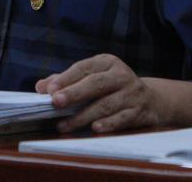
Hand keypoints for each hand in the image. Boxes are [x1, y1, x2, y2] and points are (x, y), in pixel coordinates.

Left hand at [36, 54, 191, 133]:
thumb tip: (40, 87)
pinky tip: (95, 129)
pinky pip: (123, 119)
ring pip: (106, 104)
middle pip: (95, 84)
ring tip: (65, 125)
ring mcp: (133, 93)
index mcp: (107, 62)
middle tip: (55, 103)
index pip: (83, 68)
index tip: (49, 91)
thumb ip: (65, 81)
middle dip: (74, 93)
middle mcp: (121, 75)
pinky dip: (109, 124)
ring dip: (83, 116)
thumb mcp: (92, 77)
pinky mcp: (141, 112)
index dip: (66, 79)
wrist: (152, 99)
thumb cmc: (112, 87)